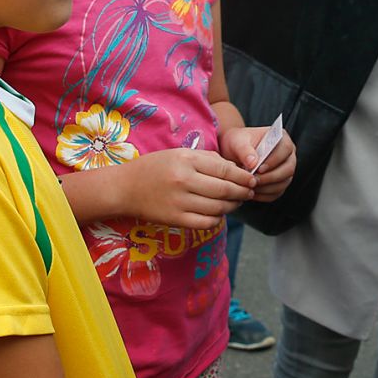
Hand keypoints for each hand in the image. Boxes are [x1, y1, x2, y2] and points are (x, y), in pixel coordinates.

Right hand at [118, 148, 253, 229]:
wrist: (125, 188)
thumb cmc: (154, 167)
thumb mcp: (180, 154)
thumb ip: (207, 159)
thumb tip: (234, 169)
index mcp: (186, 160)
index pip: (225, 170)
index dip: (243, 176)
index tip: (252, 179)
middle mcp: (184, 181)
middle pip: (224, 190)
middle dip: (242, 192)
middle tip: (249, 192)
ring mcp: (179, 202)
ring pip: (218, 208)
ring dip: (232, 206)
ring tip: (236, 202)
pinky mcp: (175, 220)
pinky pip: (206, 223)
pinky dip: (217, 219)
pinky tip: (218, 214)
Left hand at [219, 125, 296, 201]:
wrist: (233, 153)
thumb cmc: (238, 143)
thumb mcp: (237, 142)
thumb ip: (245, 150)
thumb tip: (253, 162)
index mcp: (281, 138)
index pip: (285, 148)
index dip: (274, 160)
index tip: (259, 168)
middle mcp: (288, 155)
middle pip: (288, 169)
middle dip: (270, 177)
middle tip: (253, 180)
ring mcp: (285, 170)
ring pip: (283, 183)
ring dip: (266, 188)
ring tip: (250, 186)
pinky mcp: (280, 183)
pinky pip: (276, 193)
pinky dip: (264, 195)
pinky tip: (251, 192)